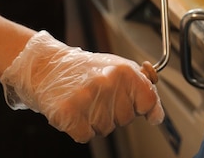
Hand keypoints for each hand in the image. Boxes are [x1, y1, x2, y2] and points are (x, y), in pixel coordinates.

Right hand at [0, 31, 163, 142]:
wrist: (46, 67)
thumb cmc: (85, 69)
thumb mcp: (119, 67)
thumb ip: (143, 87)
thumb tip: (157, 114)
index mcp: (125, 71)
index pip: (149, 102)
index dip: (143, 108)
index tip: (139, 108)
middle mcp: (109, 83)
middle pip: (127, 119)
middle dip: (115, 113)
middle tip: (98, 96)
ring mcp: (89, 99)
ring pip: (106, 129)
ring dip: (96, 120)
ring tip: (85, 101)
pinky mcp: (69, 114)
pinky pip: (86, 136)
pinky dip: (79, 129)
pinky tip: (74, 111)